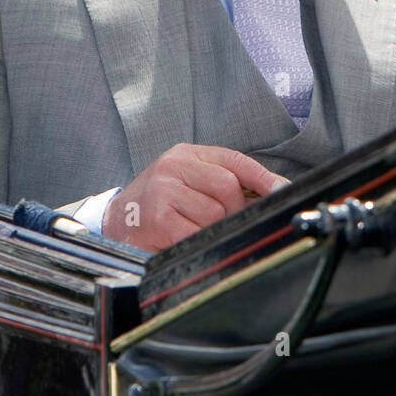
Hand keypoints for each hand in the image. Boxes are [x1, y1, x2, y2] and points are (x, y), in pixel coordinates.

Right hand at [101, 144, 289, 249]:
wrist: (113, 222)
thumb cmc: (157, 204)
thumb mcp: (185, 181)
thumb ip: (219, 181)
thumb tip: (269, 192)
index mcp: (185, 154)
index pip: (233, 159)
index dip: (262, 176)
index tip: (282, 189)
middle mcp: (173, 166)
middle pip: (228, 187)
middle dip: (232, 210)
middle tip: (218, 222)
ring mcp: (164, 191)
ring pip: (215, 213)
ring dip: (212, 229)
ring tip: (191, 230)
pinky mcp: (158, 218)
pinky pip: (196, 234)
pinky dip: (197, 241)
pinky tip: (182, 239)